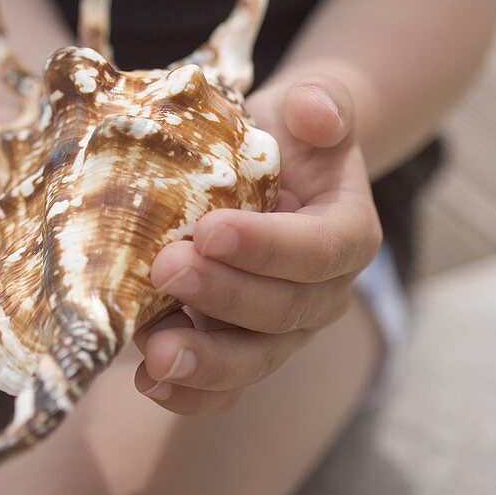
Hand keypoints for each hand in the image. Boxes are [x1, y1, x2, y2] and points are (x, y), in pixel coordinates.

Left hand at [132, 76, 382, 415]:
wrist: (271, 163)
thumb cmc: (288, 131)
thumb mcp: (310, 102)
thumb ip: (323, 103)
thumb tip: (314, 113)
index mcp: (347, 232)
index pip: (318, 250)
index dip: (268, 248)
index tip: (210, 229)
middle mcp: (323, 291)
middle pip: (283, 312)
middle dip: (224, 296)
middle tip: (166, 269)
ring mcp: (282, 327)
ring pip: (254, 358)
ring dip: (204, 362)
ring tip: (152, 354)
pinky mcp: (242, 345)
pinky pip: (225, 383)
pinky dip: (190, 392)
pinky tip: (148, 383)